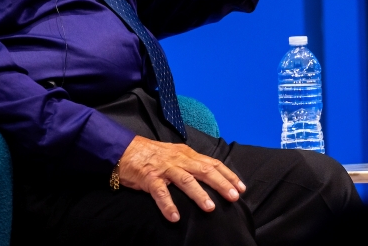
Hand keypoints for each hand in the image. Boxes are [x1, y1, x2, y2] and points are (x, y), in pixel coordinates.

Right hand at [117, 135, 245, 221]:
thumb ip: (191, 163)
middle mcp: (179, 159)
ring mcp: (165, 168)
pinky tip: (175, 217)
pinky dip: (168, 205)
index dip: (228, 175)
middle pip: (204, 170)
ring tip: (210, 207)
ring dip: (199, 194)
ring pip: (186, 180)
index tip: (242, 188)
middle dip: (221, 183)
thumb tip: (210, 176)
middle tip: (234, 196)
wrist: (125, 150)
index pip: (213, 163)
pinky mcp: (149, 178)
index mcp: (187, 154)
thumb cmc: (152, 155)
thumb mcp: (176, 154)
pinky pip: (160, 192)